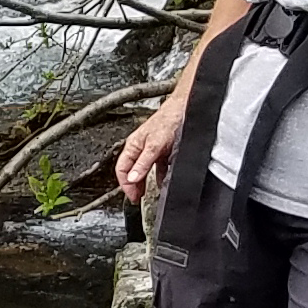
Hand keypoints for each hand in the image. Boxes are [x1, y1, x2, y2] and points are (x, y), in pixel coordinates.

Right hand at [113, 90, 191, 205]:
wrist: (185, 109)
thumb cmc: (168, 120)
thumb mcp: (154, 145)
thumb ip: (143, 163)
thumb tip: (132, 178)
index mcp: (133, 145)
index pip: (122, 169)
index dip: (126, 184)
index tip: (132, 196)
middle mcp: (141, 148)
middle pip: (131, 171)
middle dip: (133, 186)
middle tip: (137, 198)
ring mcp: (152, 149)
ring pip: (144, 169)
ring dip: (145, 182)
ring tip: (147, 193)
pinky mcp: (163, 150)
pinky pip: (158, 167)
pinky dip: (159, 176)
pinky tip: (163, 182)